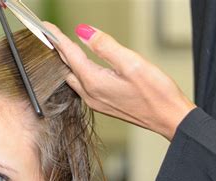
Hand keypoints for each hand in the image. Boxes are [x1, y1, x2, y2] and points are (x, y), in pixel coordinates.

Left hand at [44, 23, 195, 140]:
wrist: (168, 118)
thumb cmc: (156, 93)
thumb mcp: (132, 63)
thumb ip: (105, 46)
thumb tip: (84, 32)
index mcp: (94, 82)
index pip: (69, 55)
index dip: (57, 39)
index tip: (47, 27)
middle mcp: (90, 94)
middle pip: (66, 68)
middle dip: (57, 50)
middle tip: (50, 35)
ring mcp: (95, 101)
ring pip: (72, 78)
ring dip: (66, 62)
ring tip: (61, 47)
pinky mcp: (102, 104)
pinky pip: (81, 85)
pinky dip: (76, 72)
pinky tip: (79, 65)